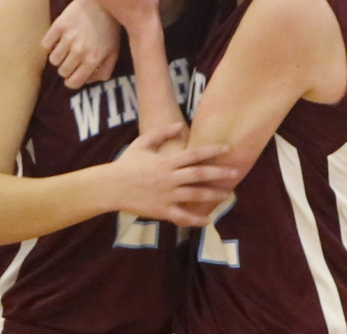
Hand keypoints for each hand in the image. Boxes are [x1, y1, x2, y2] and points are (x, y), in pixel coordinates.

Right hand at [41, 0, 119, 88]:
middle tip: (71, 59)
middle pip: (62, 72)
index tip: (72, 75)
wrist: (102, 1)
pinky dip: (50, 44)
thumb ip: (104, 72)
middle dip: (66, 68)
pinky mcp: (59, 25)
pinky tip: (58, 39)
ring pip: (53, 60)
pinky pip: (45, 44)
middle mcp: (80, 50)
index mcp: (93, 59)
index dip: (71, 81)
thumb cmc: (109, 29)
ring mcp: (68, 37)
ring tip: (65, 48)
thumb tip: (87, 81)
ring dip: (58, 56)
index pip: (73, 83)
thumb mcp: (113, 53)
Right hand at [111, 125, 236, 226]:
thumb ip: (160, 133)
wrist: (111, 187)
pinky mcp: (162, 210)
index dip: (212, 150)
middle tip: (236, 172)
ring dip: (213, 195)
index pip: (194, 154)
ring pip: (195, 195)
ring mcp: (166, 195)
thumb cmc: (126, 164)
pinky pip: (182, 217)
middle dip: (219, 173)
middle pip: (199, 174)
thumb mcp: (141, 143)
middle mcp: (169, 178)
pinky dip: (196, 220)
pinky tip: (207, 221)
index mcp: (166, 162)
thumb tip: (179, 124)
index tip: (228, 148)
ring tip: (227, 194)